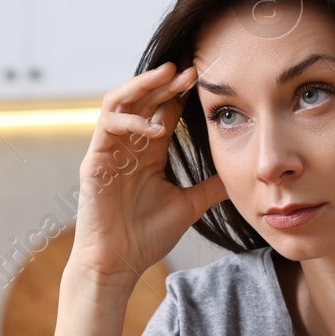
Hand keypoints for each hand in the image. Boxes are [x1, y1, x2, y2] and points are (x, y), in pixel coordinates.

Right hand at [71, 63, 227, 286]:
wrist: (118, 264)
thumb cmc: (146, 237)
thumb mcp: (189, 205)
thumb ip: (210, 187)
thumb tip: (241, 175)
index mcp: (147, 153)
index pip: (163, 110)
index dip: (181, 93)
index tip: (205, 80)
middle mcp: (127, 146)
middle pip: (143, 99)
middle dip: (166, 82)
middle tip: (192, 70)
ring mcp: (108, 151)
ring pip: (119, 101)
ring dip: (144, 86)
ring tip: (169, 76)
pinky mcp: (94, 161)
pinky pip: (107, 126)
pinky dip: (131, 121)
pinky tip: (155, 128)